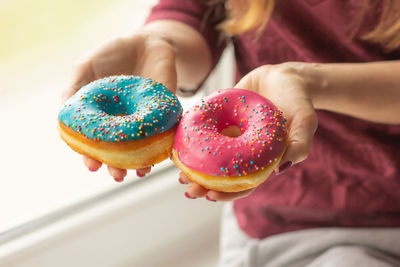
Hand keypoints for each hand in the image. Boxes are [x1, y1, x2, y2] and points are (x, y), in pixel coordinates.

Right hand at [62, 32, 176, 180]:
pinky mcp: (164, 114)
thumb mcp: (86, 67)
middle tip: (117, 175)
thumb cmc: (113, 53)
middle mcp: (122, 123)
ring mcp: (143, 120)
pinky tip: (159, 157)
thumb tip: (64, 113)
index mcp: (102, 116)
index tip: (92, 165)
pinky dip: (162, 147)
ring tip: (138, 172)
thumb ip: (74, 88)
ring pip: (141, 148)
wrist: (148, 41)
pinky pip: (164, 135)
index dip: (92, 156)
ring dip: (139, 163)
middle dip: (116, 166)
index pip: (95, 142)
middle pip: (119, 151)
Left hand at [181, 62, 317, 200]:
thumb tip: (281, 169)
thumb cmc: (298, 99)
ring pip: (209, 157)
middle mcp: (244, 152)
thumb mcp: (305, 120)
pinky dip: (192, 140)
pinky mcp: (222, 119)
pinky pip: (205, 132)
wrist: (284, 75)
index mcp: (263, 160)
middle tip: (188, 188)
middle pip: (222, 175)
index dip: (228, 193)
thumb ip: (299, 143)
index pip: (244, 184)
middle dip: (204, 185)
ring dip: (193, 166)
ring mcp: (231, 136)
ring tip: (178, 172)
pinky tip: (179, 143)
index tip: (210, 196)